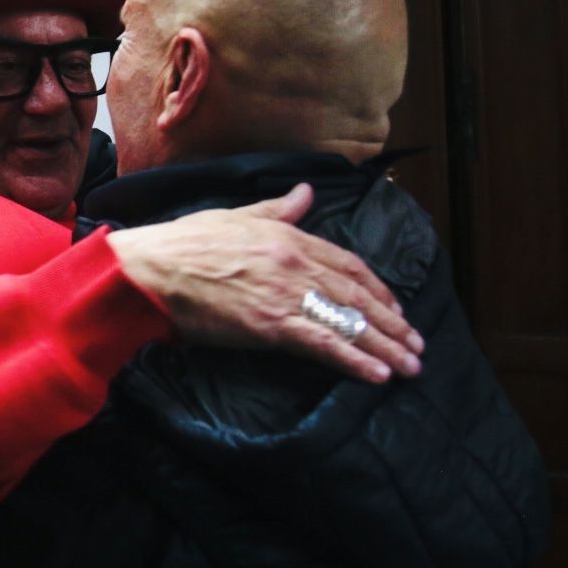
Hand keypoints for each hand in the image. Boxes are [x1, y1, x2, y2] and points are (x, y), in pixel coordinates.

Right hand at [107, 184, 422, 383]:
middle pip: (356, 295)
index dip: (376, 288)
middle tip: (416, 345)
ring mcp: (285, 294)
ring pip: (348, 321)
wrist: (151, 270)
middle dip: (392, 322)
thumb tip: (306, 192)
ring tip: (409, 366)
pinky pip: (324, 344)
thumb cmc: (184, 243)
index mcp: (288, 236)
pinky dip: (354, 360)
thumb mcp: (236, 215)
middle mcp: (295, 263)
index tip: (394, 307)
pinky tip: (377, 375)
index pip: (346, 263)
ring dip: (385, 346)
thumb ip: (277, 208)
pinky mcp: (271, 325)